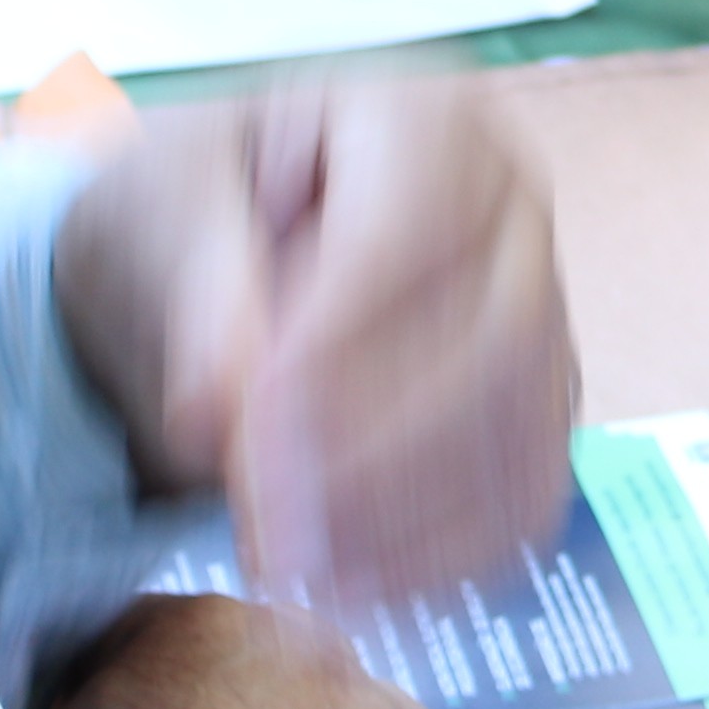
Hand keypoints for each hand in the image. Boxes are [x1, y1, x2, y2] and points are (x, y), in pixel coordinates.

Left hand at [57, 79, 575, 606]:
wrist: (219, 250)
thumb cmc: (195, 205)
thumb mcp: (165, 216)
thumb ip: (200, 301)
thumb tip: (219, 416)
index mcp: (426, 120)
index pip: (407, 232)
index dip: (335, 340)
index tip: (240, 431)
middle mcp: (513, 203)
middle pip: (494, 335)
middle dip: (378, 451)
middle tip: (266, 534)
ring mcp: (543, 302)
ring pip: (523, 421)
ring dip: (413, 517)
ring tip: (297, 573)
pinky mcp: (540, 397)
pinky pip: (531, 486)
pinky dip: (450, 552)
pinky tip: (358, 587)